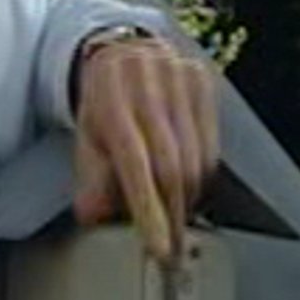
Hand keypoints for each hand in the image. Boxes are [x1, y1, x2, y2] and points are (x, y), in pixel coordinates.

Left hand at [71, 35, 219, 264]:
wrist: (126, 50)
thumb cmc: (105, 103)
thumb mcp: (86, 136)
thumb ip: (90, 178)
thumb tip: (96, 217)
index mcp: (109, 97)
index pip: (134, 161)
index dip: (149, 209)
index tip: (160, 247)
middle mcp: (145, 83)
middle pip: (171, 164)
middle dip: (173, 214)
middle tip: (171, 248)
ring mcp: (177, 77)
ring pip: (196, 159)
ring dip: (189, 198)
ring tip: (175, 216)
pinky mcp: (202, 80)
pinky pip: (213, 145)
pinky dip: (203, 176)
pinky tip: (190, 188)